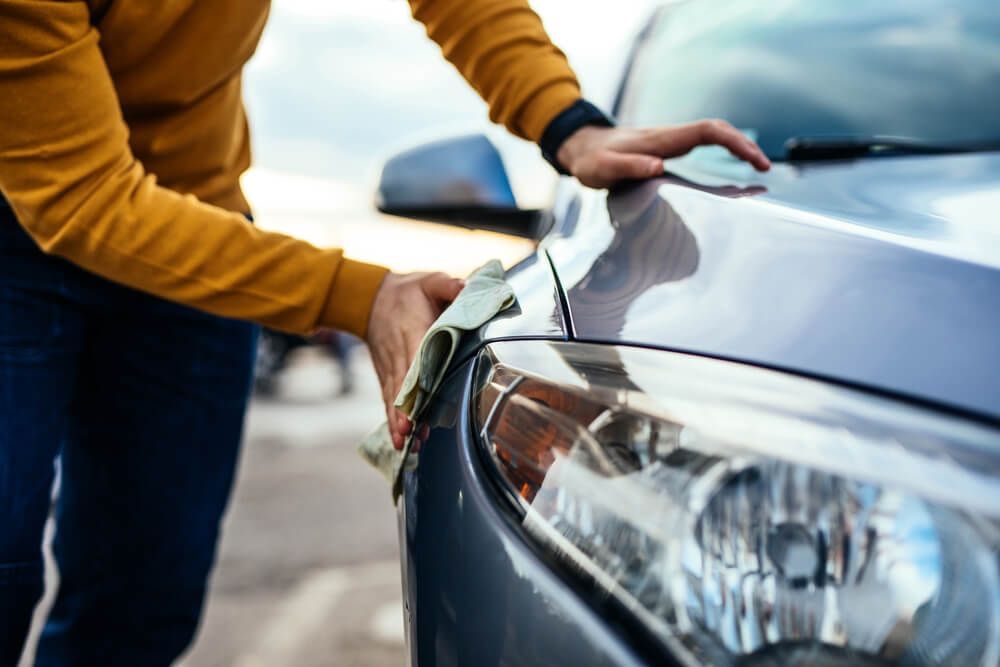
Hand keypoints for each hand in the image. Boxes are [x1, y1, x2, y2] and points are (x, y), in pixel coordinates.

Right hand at [366, 272, 464, 449]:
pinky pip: (388, 399)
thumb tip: (465, 288)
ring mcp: (390, 366)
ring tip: (405, 444)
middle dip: (404, 410)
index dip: (414, 382)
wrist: (370, 298)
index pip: (414, 358)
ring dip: (397, 420)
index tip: (416, 402)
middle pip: (401, 385)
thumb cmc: (409, 291)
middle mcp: (399, 352)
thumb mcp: (430, 282)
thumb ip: (448, 285)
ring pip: (393, 397)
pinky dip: (392, 418)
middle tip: (408, 434)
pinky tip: (399, 439)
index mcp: (413, 330)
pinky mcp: (386, 375)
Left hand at [557, 119, 770, 188]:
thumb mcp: (604, 168)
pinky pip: (703, 146)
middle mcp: (670, 137)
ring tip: (758, 170)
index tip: (753, 159)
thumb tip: (658, 166)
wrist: (581, 148)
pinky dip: (723, 153)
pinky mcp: (669, 149)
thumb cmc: (592, 161)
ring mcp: (670, 142)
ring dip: (738, 148)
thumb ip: (629, 166)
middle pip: (717, 131)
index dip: (733, 142)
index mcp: (660, 140)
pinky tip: (732, 169)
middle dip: (745, 146)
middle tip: (765, 168)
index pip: (707, 131)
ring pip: (713, 137)